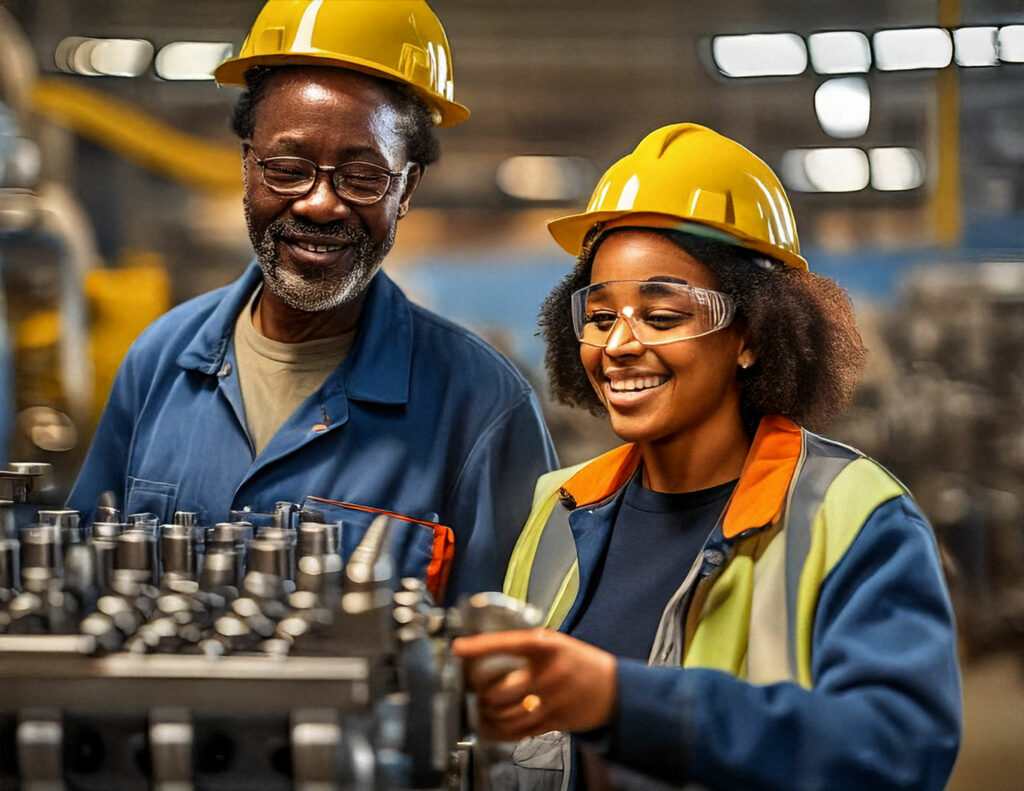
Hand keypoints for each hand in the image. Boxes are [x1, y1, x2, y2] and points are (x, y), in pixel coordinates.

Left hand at [452, 628, 616, 740]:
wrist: (614, 690)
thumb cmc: (580, 662)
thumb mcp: (558, 643)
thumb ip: (529, 646)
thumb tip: (489, 648)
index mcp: (547, 648)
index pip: (507, 644)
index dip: (480, 647)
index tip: (458, 648)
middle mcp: (547, 675)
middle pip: (499, 690)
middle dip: (480, 693)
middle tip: (473, 689)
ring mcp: (550, 703)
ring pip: (506, 715)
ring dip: (486, 714)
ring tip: (479, 708)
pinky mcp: (552, 723)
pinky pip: (518, 732)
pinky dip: (499, 731)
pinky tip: (489, 727)